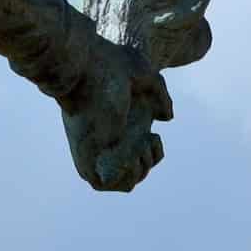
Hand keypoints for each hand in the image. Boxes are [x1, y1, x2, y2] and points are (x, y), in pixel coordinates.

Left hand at [60, 37, 173, 191]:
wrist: (86, 67)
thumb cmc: (112, 67)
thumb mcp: (146, 78)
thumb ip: (161, 96)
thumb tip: (165, 119)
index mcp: (120, 127)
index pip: (137, 154)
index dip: (152, 153)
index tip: (152, 135)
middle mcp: (108, 140)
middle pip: (135, 170)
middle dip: (149, 160)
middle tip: (145, 140)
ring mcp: (96, 149)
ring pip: (125, 180)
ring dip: (141, 170)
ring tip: (138, 147)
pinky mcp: (84, 155)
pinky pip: (102, 183)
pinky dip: (123, 177)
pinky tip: (129, 157)